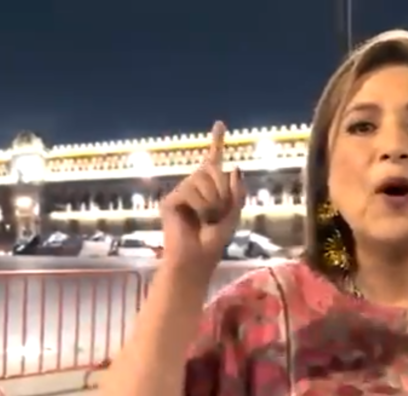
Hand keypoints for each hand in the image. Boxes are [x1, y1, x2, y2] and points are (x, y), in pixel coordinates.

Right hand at [159, 121, 246, 275]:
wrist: (197, 259)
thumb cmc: (214, 241)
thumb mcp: (233, 215)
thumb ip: (237, 192)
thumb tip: (234, 167)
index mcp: (210, 189)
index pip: (213, 162)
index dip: (217, 142)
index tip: (220, 123)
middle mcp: (194, 186)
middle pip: (213, 171)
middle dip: (222, 192)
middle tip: (217, 214)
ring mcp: (181, 192)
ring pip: (202, 180)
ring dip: (212, 202)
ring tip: (206, 219)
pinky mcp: (170, 200)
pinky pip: (191, 191)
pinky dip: (200, 206)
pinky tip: (195, 219)